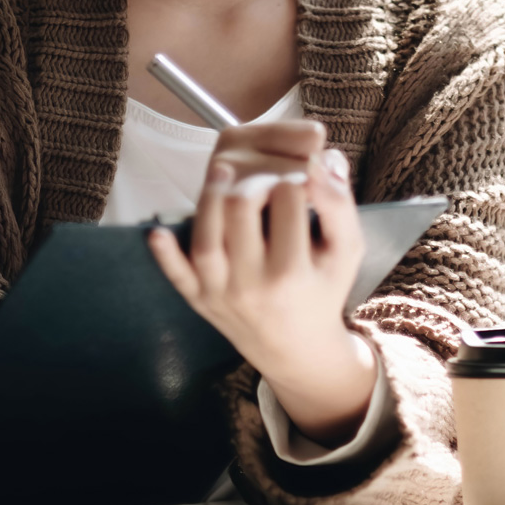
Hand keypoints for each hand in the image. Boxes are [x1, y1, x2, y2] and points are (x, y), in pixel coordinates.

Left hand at [149, 122, 374, 446]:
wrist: (297, 347)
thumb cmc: (323, 289)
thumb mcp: (346, 250)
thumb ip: (339, 203)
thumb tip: (323, 158)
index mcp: (293, 271)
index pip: (287, 197)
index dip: (295, 175)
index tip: (300, 175)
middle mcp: (253, 285)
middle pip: (241, 208)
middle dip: (255, 179)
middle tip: (267, 175)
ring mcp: (220, 293)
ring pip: (205, 236)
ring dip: (210, 196)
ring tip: (225, 171)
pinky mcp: (199, 299)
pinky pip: (176, 275)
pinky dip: (165, 253)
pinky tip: (159, 230)